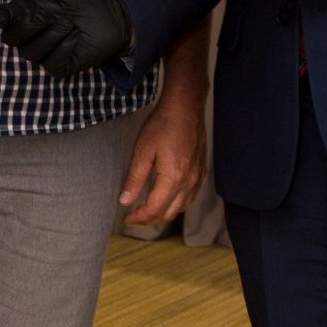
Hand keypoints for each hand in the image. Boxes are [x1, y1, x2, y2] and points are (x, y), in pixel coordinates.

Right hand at [0, 0, 133, 75]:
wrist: (113, 16)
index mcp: (27, 13)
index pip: (4, 20)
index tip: (1, 17)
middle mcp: (31, 34)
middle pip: (11, 38)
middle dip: (30, 25)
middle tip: (50, 14)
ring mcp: (44, 52)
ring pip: (29, 52)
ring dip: (51, 35)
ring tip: (70, 23)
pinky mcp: (59, 65)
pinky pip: (50, 62)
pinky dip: (63, 46)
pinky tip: (76, 36)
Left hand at [118, 95, 207, 224]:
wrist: (185, 107)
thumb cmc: (162, 125)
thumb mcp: (142, 151)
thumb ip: (134, 179)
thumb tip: (125, 201)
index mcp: (173, 178)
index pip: (155, 209)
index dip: (139, 218)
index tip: (127, 218)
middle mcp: (188, 182)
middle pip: (169, 213)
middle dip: (150, 219)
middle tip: (134, 216)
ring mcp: (197, 177)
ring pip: (181, 207)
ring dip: (164, 213)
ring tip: (147, 210)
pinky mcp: (201, 171)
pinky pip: (190, 197)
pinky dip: (177, 203)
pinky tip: (167, 198)